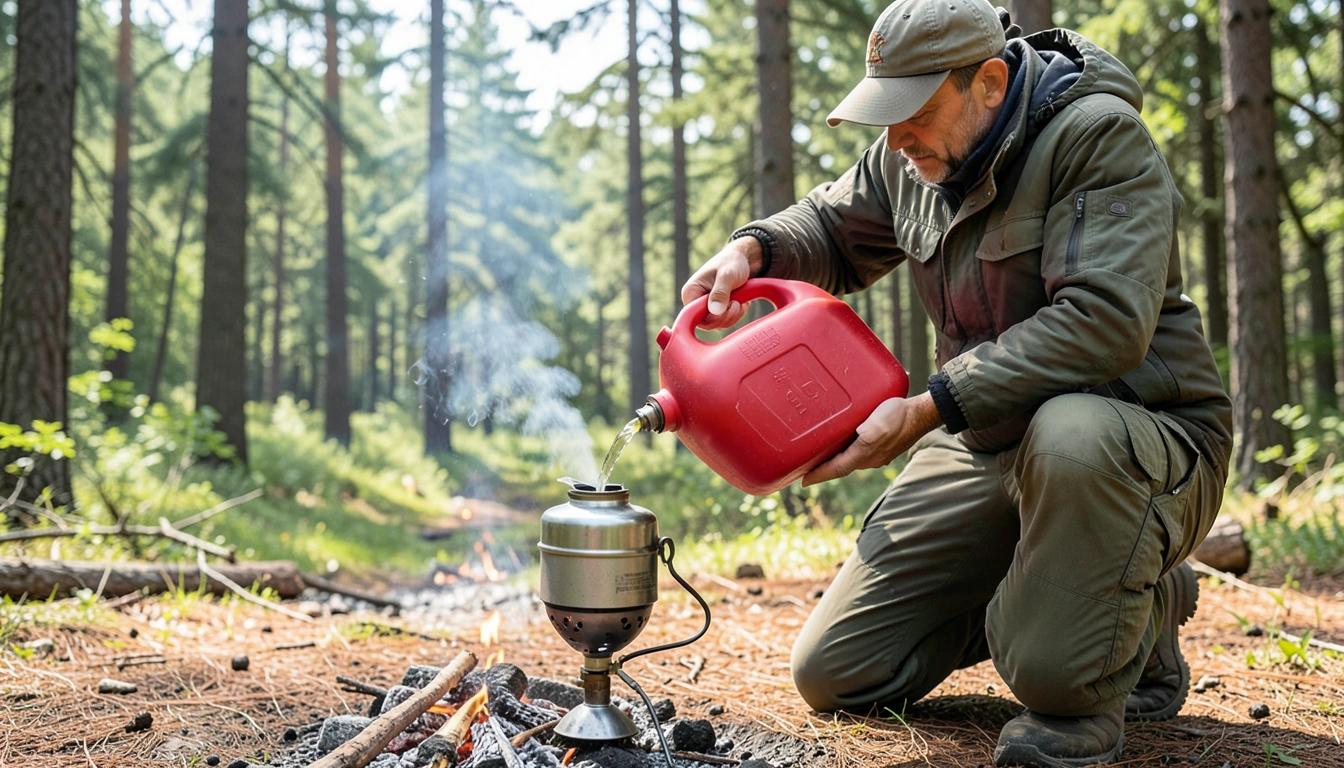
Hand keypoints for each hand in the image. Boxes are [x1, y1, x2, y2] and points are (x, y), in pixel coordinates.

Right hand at [681, 236, 764, 329]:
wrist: (742, 259)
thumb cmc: (732, 262)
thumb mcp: (727, 275)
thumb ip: (720, 293)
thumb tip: (715, 311)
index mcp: (691, 292)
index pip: (694, 317)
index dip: (712, 318)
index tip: (727, 307)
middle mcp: (695, 301)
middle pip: (707, 324)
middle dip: (725, 317)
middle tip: (737, 303)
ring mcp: (705, 306)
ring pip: (718, 324)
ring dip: (733, 315)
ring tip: (740, 300)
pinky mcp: (715, 310)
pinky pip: (724, 321)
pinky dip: (735, 315)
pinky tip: (740, 303)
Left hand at [801, 393, 942, 486]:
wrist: (921, 413)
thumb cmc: (900, 416)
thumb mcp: (880, 425)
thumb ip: (867, 433)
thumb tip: (857, 437)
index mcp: (866, 455)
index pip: (837, 469)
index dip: (819, 475)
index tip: (802, 481)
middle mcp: (870, 458)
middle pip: (841, 467)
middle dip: (822, 469)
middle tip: (804, 467)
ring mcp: (877, 454)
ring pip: (849, 459)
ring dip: (833, 460)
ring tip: (817, 455)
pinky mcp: (881, 445)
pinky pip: (859, 451)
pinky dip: (845, 450)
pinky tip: (841, 440)